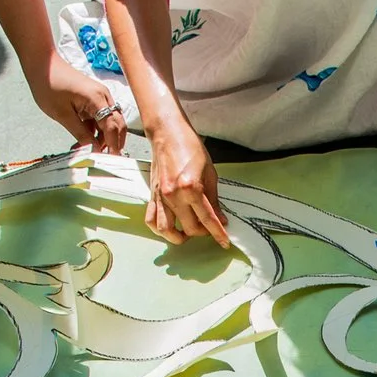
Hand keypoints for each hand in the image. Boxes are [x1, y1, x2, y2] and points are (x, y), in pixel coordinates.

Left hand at [37, 56, 128, 153]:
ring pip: (109, 123)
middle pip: (117, 125)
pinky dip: (94, 130)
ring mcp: (99, 97)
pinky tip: (81, 139)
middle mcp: (104, 97)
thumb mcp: (62, 114)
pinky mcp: (93, 98)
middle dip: (112, 143)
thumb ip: (80, 133)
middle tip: (102, 159)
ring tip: (84, 149)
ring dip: (101, 138)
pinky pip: (99, 118)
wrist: (42, 64)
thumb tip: (94, 150)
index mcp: (97, 99)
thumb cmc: (49, 84)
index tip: (111, 161)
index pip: (113, 127)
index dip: (113, 145)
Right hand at [144, 125, 230, 247]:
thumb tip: (220, 218)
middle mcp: (174, 195)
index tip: (224, 242)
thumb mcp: (210, 172)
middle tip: (210, 228)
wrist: (168, 134)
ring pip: (166, 230)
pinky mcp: (152, 195)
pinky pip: (151, 220)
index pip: (207, 219)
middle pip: (189, 228)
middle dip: (202, 233)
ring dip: (178, 237)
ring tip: (188, 234)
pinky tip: (170, 228)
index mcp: (192, 188)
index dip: (218, 233)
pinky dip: (159, 229)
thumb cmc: (190, 147)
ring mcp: (160, 197)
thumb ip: (214, 199)